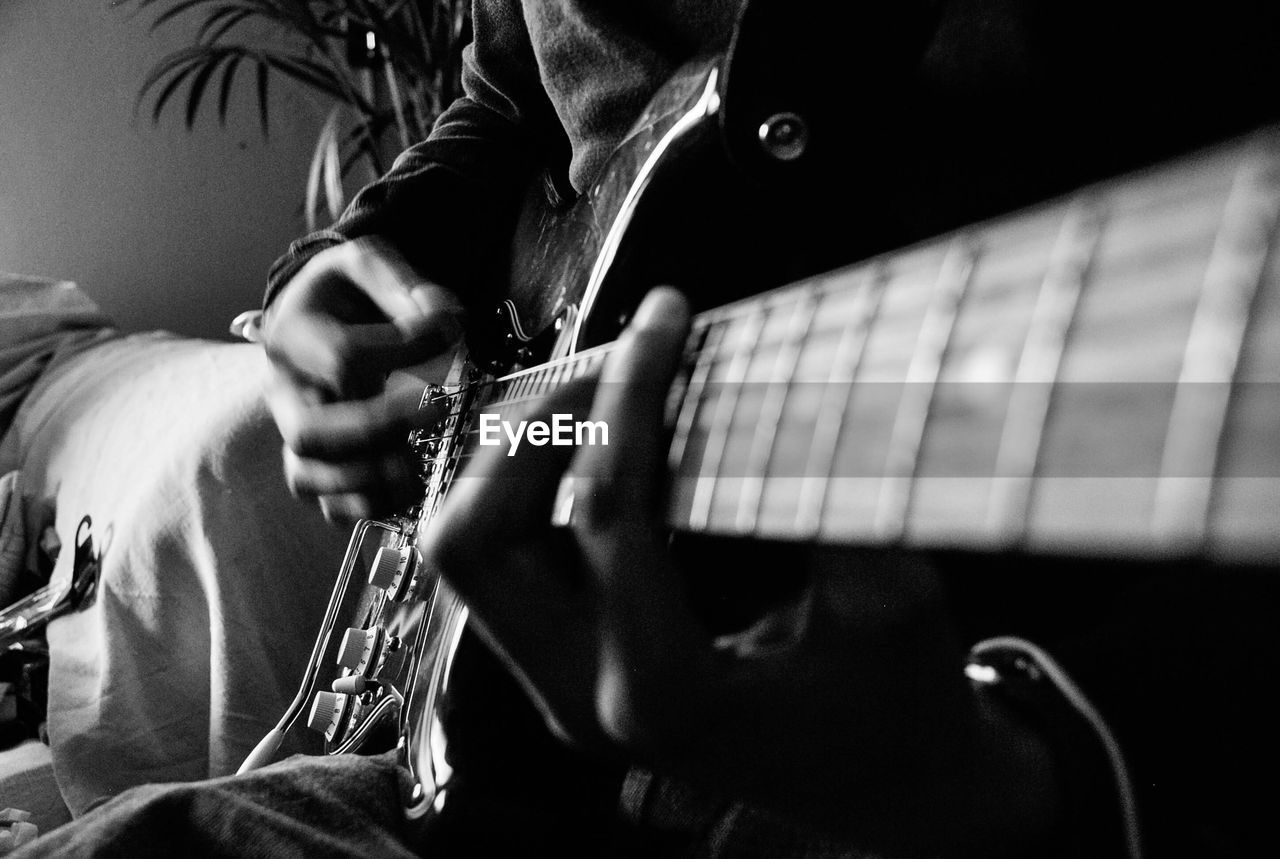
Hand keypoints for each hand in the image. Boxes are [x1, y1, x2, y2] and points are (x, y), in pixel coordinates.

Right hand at [262, 237, 463, 524]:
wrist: (320, 311)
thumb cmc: (347, 290)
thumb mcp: (368, 262)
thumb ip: (404, 284)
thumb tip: (447, 321)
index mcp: (292, 335)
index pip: (346, 359)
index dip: (407, 351)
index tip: (451, 333)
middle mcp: (284, 390)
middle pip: (311, 434)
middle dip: (377, 431)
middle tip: (435, 413)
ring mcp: (296, 429)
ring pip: (309, 477)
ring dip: (369, 480)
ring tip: (417, 464)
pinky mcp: (316, 460)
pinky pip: (325, 504)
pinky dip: (364, 506)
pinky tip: (404, 489)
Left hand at [421, 288, 1062, 854]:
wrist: (885, 784)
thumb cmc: (899, 704)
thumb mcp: (895, 604)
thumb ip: (830, 496)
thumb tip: (787, 377)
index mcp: (664, 692)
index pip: (604, 514)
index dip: (628, 396)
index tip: (662, 318)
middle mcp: (585, 698)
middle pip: (475, 543)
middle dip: (530, 431)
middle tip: (613, 365)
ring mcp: (564, 690)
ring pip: (470, 555)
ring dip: (514, 461)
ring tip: (601, 395)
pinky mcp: (567, 670)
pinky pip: (505, 566)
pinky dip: (528, 492)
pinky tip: (601, 446)